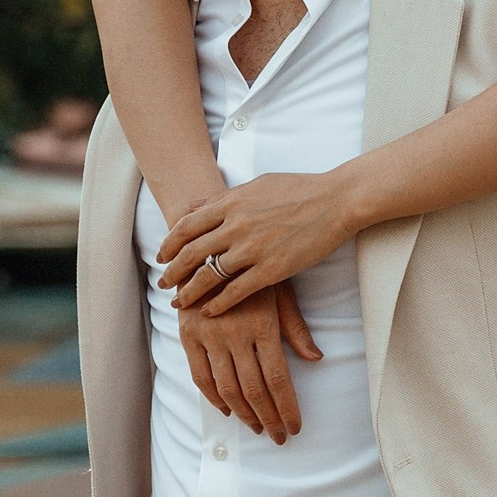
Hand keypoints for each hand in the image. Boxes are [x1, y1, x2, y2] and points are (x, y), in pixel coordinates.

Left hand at [157, 171, 364, 314]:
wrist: (335, 200)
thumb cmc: (298, 189)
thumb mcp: (255, 185)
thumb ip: (224, 199)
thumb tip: (196, 207)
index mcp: (230, 203)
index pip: (186, 227)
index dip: (169, 245)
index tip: (161, 257)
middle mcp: (236, 226)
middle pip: (191, 254)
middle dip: (172, 272)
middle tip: (163, 284)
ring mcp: (252, 249)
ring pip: (208, 276)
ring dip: (189, 292)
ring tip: (180, 303)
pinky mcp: (271, 270)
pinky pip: (236, 292)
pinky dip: (218, 304)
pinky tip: (210, 311)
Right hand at [178, 281, 320, 443]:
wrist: (210, 247)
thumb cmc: (254, 269)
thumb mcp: (281, 292)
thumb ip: (295, 328)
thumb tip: (316, 359)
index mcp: (262, 324)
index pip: (278, 379)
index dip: (287, 408)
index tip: (294, 427)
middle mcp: (235, 333)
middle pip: (254, 390)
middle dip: (269, 418)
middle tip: (279, 436)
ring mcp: (209, 335)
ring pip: (228, 388)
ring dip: (244, 414)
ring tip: (259, 427)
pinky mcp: (188, 335)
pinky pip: (201, 376)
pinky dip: (214, 398)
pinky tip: (228, 410)